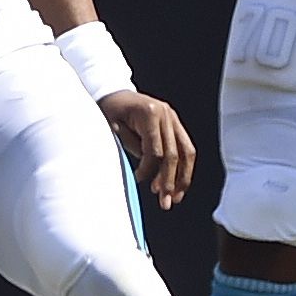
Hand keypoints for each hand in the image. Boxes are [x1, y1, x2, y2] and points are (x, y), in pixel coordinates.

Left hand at [101, 90, 193, 208]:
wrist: (114, 93)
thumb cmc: (109, 111)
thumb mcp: (112, 127)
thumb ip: (130, 146)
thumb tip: (147, 172)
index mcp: (149, 112)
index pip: (155, 150)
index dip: (148, 169)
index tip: (138, 180)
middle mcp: (166, 114)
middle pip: (174, 154)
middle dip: (169, 181)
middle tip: (165, 202)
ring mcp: (173, 117)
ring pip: (186, 152)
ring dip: (182, 178)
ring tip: (175, 197)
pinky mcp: (175, 123)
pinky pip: (185, 148)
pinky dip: (183, 167)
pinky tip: (177, 184)